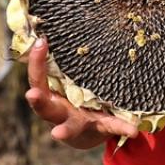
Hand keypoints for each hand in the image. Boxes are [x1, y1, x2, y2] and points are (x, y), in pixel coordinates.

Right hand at [23, 36, 138, 148]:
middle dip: (38, 101)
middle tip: (32, 95)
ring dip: (65, 130)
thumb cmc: (70, 99)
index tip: (41, 41)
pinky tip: (133, 130)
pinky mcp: (100, 128)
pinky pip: (111, 127)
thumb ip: (56, 63)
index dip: (36, 61)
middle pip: (45, 108)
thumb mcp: (61, 82)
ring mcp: (78, 123)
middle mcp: (59, 112)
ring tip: (57, 134)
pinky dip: (121, 128)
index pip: (37, 79)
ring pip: (70, 126)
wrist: (84, 134)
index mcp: (50, 97)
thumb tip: (50, 30)